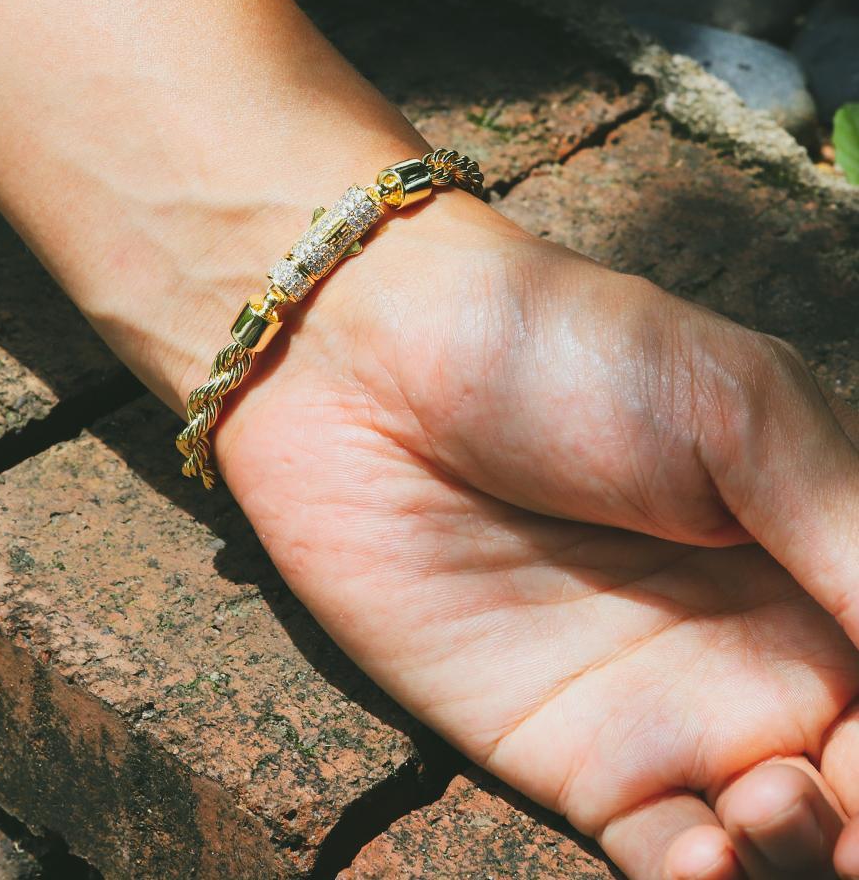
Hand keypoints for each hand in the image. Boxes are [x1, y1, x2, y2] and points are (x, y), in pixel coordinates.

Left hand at [211, 189, 858, 877]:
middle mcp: (752, 645)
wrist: (374, 374)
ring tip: (767, 808)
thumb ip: (853, 540)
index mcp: (815, 555)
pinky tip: (699, 851)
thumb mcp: (739, 413)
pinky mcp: (557, 750)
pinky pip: (658, 852)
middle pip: (858, 780)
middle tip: (848, 806)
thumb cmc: (563, 356)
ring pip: (777, 838)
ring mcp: (656, 707)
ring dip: (801, 857)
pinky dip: (699, 878)